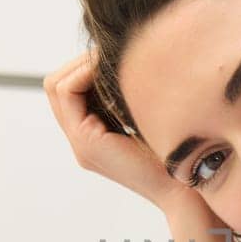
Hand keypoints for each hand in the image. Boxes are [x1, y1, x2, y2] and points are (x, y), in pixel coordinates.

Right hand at [43, 49, 198, 215]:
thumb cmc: (176, 151)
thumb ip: (129, 97)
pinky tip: (110, 68)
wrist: (185, 187)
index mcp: (93, 136)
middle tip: (108, 54)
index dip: (84, 66)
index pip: (68, 90)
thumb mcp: (147, 115)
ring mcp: (80, 143)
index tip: (111, 56)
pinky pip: (67, 93)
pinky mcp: (87, 141)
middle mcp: (81, 141)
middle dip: (79, 62)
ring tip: (109, 59)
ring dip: (81, 64)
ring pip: (56, 86)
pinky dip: (84, 72)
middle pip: (55, 85)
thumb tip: (121, 58)